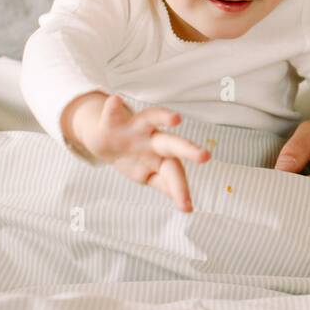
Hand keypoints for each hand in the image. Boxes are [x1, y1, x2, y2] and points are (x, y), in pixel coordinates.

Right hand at [65, 92, 209, 211]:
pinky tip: (115, 100)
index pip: (174, 172)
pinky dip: (112, 108)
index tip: (187, 208)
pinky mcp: (114, 120)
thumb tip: (186, 204)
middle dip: (188, 150)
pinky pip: (112, 113)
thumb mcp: (148, 174)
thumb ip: (166, 184)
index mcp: (162, 156)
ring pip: (151, 119)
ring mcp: (135, 128)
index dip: (180, 190)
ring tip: (175, 118)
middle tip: (206, 156)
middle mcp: (153, 139)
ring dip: (163, 117)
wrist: (103, 138)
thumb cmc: (134, 157)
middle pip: (172, 144)